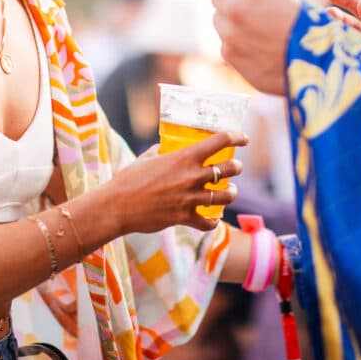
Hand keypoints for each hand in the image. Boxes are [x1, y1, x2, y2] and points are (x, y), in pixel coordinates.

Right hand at [109, 133, 246, 235]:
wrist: (117, 206)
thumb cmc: (127, 180)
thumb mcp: (146, 158)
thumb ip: (160, 152)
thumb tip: (165, 149)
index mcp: (184, 157)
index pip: (220, 140)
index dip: (236, 136)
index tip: (243, 138)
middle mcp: (192, 176)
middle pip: (230, 168)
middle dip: (236, 167)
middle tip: (235, 167)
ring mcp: (190, 198)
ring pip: (226, 196)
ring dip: (231, 193)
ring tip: (230, 192)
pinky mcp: (184, 218)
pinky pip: (209, 222)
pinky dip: (212, 221)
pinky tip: (211, 218)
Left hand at [212, 0, 301, 95]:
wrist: (316, 65)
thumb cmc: (309, 29)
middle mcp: (235, 7)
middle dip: (231, 2)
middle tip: (250, 12)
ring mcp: (229, 32)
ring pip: (219, 21)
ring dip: (232, 24)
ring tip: (258, 33)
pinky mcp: (229, 54)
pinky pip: (226, 44)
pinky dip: (237, 47)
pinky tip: (258, 51)